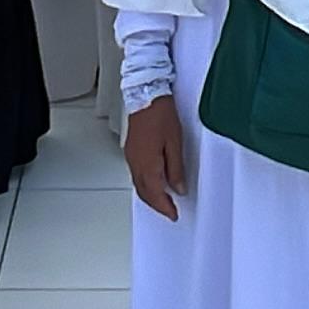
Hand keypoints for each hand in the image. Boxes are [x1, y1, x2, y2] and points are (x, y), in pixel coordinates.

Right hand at [124, 96, 188, 220]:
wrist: (145, 94)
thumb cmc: (160, 114)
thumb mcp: (175, 143)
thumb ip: (176, 168)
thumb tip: (178, 187)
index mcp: (148, 164)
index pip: (156, 194)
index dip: (165, 207)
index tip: (173, 214)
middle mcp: (136, 163)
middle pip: (144, 193)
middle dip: (156, 205)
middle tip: (169, 211)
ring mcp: (131, 157)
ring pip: (138, 185)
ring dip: (149, 196)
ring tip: (162, 201)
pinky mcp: (130, 150)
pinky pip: (136, 175)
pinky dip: (144, 184)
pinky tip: (152, 182)